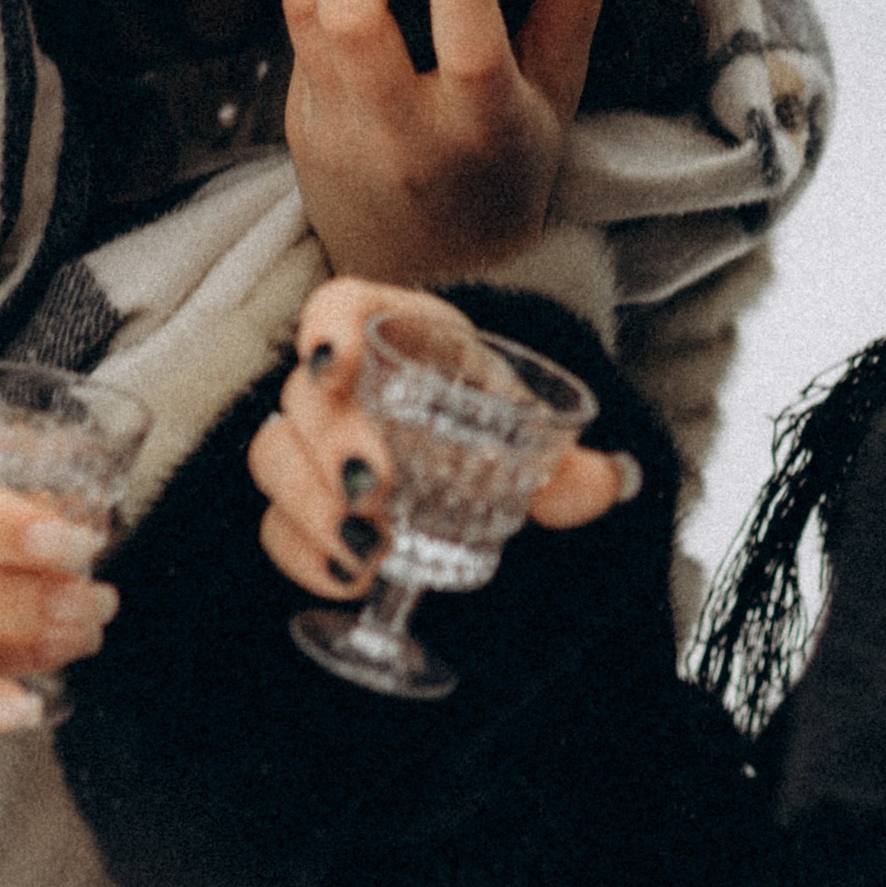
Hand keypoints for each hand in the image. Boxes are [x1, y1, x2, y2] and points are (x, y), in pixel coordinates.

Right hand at [249, 279, 642, 596]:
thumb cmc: (488, 419)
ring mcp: (309, 444)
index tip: (337, 363)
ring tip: (368, 547)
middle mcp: (337, 382)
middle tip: (375, 485)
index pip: (337, 307)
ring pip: (274, 459)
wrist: (472, 460)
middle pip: (302, 395)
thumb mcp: (527, 426)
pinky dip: (305, 556)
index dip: (325, 328)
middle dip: (330, 441)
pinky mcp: (299, 504)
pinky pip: (275, 527)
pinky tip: (349, 579)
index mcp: (392, 333)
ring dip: (310, 505)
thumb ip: (566, 458)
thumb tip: (610, 482)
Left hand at [281, 0, 643, 286]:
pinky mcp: (299, 117)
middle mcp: (403, 135)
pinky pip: (296, 19)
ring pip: (304, 11)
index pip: (465, 39)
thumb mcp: (560, 87)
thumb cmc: (510, 166)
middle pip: (351, 17)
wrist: (428, 275)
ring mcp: (339, 130)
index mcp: (484, 131)